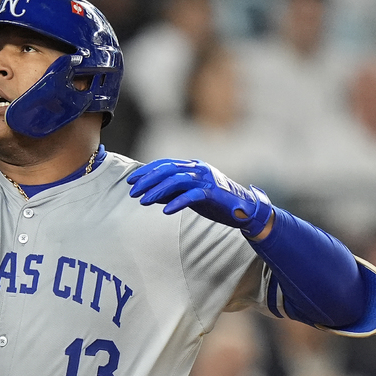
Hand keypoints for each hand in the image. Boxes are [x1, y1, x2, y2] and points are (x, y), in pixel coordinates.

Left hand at [127, 158, 273, 238]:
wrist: (244, 210)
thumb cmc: (215, 202)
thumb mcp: (190, 194)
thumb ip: (173, 191)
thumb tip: (151, 194)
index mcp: (193, 166)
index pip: (164, 164)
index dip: (146, 171)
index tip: (131, 181)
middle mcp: (199, 169)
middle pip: (167, 170)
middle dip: (147, 180)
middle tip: (133, 192)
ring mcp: (206, 180)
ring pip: (177, 180)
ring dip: (157, 191)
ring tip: (143, 201)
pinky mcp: (213, 193)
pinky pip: (192, 196)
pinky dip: (177, 202)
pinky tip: (166, 211)